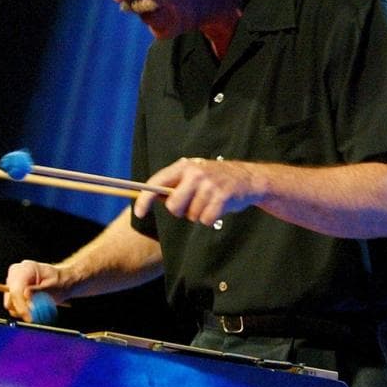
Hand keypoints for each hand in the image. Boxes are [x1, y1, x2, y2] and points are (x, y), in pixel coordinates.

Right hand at [4, 259, 64, 321]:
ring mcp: (11, 285)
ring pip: (11, 306)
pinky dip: (24, 311)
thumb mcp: (54, 284)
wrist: (60, 282)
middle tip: (37, 316)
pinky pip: (13, 308)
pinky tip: (35, 307)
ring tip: (40, 307)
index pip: (16, 289)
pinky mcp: (12, 295)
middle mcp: (14, 275)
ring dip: (25, 311)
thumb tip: (26, 295)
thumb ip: (40, 290)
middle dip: (24, 310)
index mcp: (25, 268)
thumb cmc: (58, 280)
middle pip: (10, 299)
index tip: (29, 317)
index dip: (21, 305)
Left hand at [133, 157, 264, 224]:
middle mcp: (195, 173)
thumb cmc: (214, 179)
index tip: (139, 212)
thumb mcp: (193, 175)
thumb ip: (174, 185)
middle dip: (180, 211)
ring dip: (199, 214)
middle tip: (192, 205)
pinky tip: (218, 208)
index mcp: (184, 166)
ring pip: (191, 215)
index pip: (157, 182)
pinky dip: (211, 219)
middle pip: (173, 205)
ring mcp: (209, 184)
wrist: (247, 178)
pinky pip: (206, 219)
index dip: (145, 199)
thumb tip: (149, 198)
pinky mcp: (222, 196)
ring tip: (209, 203)